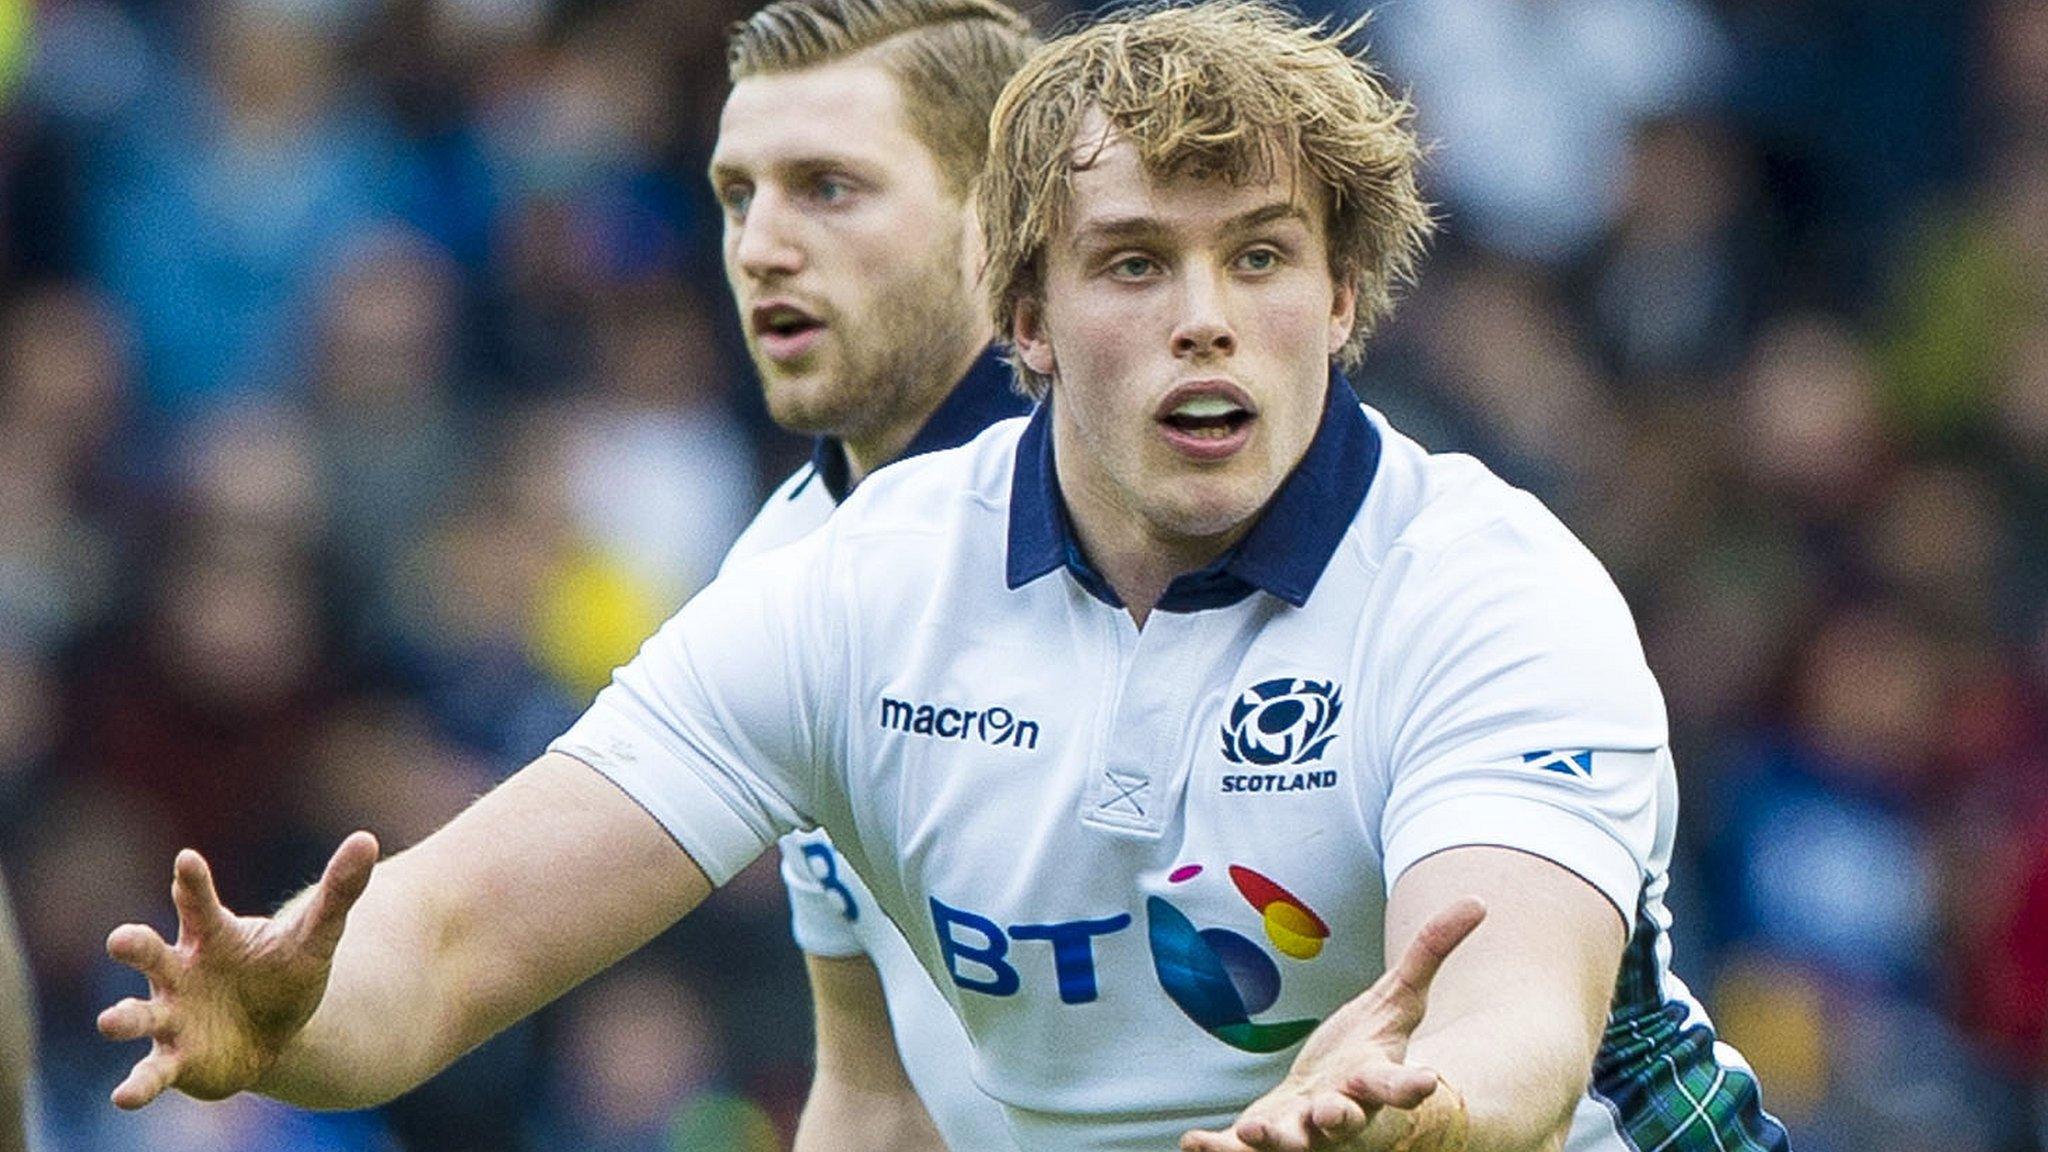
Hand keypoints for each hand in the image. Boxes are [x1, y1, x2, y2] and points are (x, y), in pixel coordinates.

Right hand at [97, 832, 379, 1108]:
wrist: (279, 1033)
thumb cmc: (285, 973)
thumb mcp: (316, 935)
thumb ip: (338, 891)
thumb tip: (367, 839)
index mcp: (211, 934)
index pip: (197, 902)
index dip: (192, 882)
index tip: (187, 860)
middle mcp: (180, 972)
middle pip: (149, 952)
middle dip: (133, 944)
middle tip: (122, 940)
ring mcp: (171, 1016)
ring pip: (139, 1013)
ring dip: (123, 1016)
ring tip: (111, 1020)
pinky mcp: (174, 1059)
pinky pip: (151, 1072)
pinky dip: (137, 1084)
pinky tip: (126, 1097)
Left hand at [1180, 897, 1486, 1151]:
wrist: (1332, 1103)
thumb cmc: (1368, 1052)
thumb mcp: (1399, 1002)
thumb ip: (1430, 954)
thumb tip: (1478, 901)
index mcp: (1374, 1081)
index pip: (1398, 1085)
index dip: (1411, 1086)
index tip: (1425, 1082)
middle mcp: (1342, 1114)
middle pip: (1346, 1122)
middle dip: (1340, 1120)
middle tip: (1333, 1115)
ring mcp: (1303, 1132)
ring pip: (1293, 1143)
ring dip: (1277, 1140)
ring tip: (1256, 1133)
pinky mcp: (1266, 1137)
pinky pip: (1241, 1151)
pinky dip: (1219, 1150)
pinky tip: (1194, 1142)